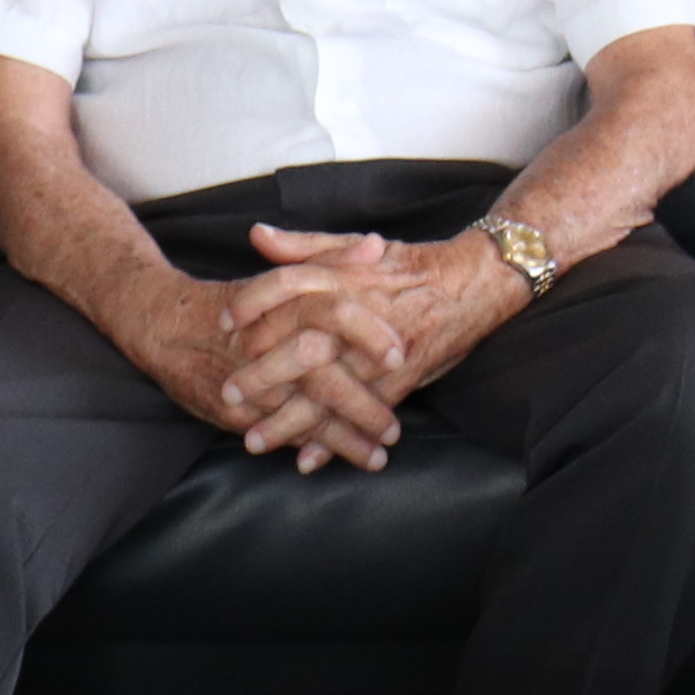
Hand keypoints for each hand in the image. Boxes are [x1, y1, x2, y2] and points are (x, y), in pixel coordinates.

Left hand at [212, 226, 505, 471]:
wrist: (471, 282)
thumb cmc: (411, 265)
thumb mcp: (356, 247)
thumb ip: (304, 245)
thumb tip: (256, 235)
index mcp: (344, 279)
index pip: (287, 285)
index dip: (252, 304)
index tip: (223, 322)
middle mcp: (358, 316)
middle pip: (300, 348)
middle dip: (263, 376)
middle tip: (229, 395)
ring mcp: (379, 352)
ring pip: (327, 391)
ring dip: (290, 421)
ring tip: (256, 441)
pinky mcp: (400, 378)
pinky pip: (362, 412)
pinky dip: (336, 439)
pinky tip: (308, 458)